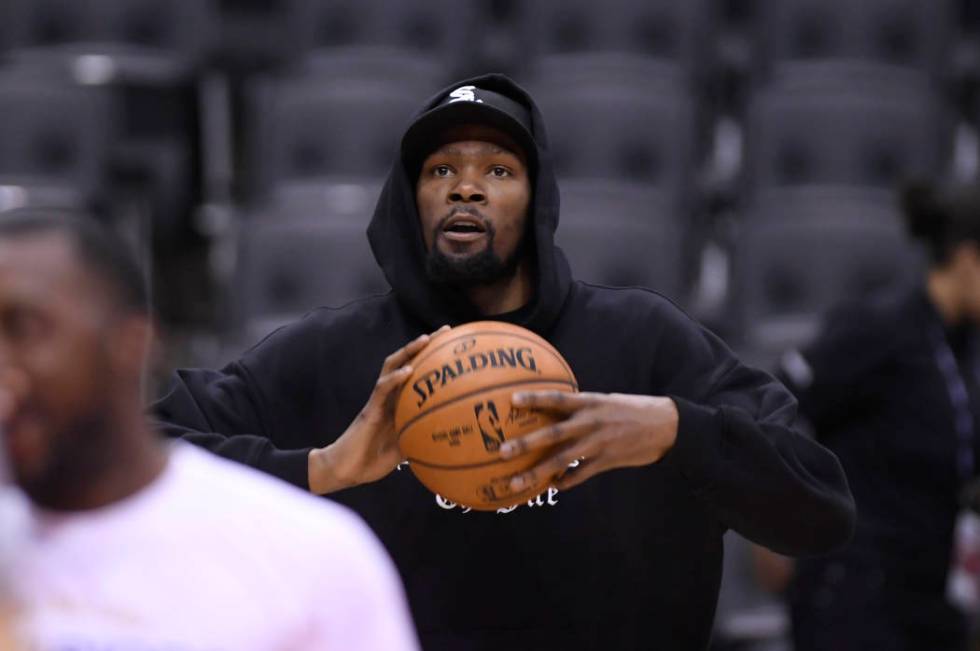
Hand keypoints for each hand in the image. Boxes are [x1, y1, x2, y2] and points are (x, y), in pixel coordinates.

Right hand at [308, 326, 449, 494]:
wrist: (346, 470)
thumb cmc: (372, 460)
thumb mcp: (406, 450)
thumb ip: (422, 440)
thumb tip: (448, 441)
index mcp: (399, 403)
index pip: (417, 373)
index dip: (434, 358)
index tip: (455, 346)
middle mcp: (390, 396)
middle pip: (407, 361)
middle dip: (425, 344)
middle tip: (446, 331)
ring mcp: (379, 400)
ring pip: (392, 367)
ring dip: (408, 352)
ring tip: (426, 340)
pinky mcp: (370, 409)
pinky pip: (382, 389)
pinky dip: (395, 378)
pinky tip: (408, 371)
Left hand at [500, 391, 678, 491]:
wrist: (666, 426)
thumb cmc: (631, 409)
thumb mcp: (605, 400)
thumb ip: (580, 406)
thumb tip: (552, 405)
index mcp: (590, 403)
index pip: (558, 399)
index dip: (535, 399)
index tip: (512, 400)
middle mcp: (592, 423)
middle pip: (553, 434)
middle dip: (525, 443)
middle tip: (501, 450)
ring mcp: (599, 444)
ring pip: (562, 461)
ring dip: (537, 473)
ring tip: (515, 482)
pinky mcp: (607, 461)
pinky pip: (581, 475)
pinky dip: (566, 481)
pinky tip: (552, 487)